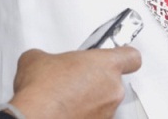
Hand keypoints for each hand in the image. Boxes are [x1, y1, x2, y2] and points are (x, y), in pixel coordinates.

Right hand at [8, 47, 141, 118]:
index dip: (123, 55)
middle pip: (114, 80)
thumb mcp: (37, 59)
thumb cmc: (42, 91)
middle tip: (75, 80)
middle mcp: (113, 89)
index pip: (132, 57)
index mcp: (106, 64)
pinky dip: (84, 115)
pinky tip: (65, 112)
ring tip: (66, 99)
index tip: (117, 55)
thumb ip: (49, 56)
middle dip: (96, 80)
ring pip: (104, 102)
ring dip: (90, 100)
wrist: (35, 117)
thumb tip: (41, 62)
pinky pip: (95, 117)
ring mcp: (107, 111)